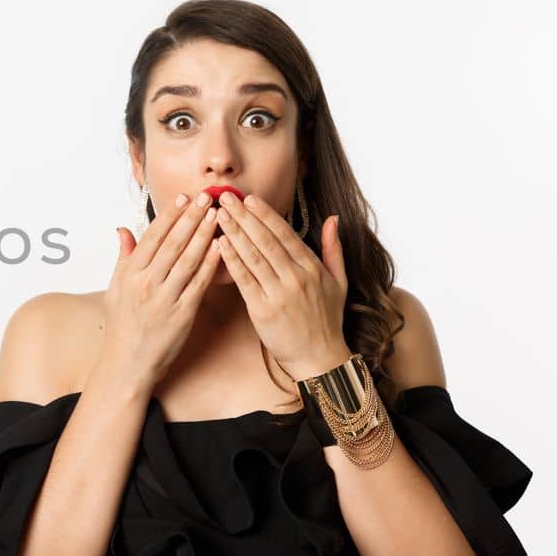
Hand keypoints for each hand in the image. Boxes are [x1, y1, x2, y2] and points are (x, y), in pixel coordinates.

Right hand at [95, 191, 223, 387]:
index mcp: (130, 274)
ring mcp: (165, 298)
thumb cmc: (122, 326)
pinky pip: (200, 283)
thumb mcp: (114, 289)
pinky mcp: (183, 314)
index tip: (182, 197)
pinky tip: (221, 247)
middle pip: (173, 243)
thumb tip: (123, 230)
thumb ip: (122, 257)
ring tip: (217, 215)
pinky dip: (211, 263)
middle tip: (205, 198)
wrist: (128, 363)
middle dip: (190, 217)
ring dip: (204, 235)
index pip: (152, 236)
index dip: (169, 215)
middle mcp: (146, 283)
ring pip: (188, 259)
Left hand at [212, 192, 351, 378]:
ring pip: (253, 256)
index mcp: (313, 268)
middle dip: (243, 216)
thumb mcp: (339, 282)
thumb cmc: (327, 320)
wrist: (319, 357)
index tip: (248, 198)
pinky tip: (219, 244)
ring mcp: (280, 293)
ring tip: (217, 215)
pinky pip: (244, 279)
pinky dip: (231, 260)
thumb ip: (334, 249)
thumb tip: (333, 218)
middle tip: (224, 197)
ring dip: (234, 232)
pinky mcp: (263, 310)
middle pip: (266, 240)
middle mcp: (297, 277)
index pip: (285, 234)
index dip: (265, 214)